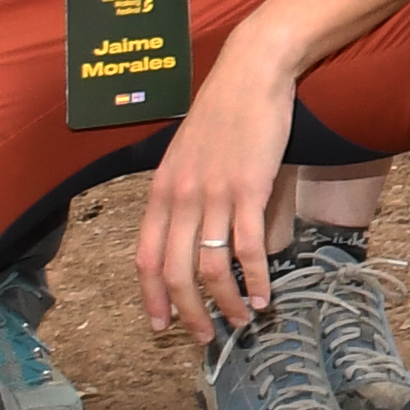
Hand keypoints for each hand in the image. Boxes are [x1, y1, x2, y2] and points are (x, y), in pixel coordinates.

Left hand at [137, 47, 303, 335]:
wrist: (251, 73)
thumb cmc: (224, 112)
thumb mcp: (190, 155)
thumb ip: (188, 194)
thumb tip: (201, 233)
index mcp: (161, 191)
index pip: (145, 258)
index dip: (152, 298)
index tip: (161, 326)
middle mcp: (180, 197)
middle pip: (174, 272)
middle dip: (188, 313)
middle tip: (204, 337)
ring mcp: (213, 194)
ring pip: (210, 266)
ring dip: (225, 303)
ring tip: (241, 321)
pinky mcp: (248, 188)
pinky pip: (247, 247)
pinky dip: (255, 279)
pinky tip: (265, 296)